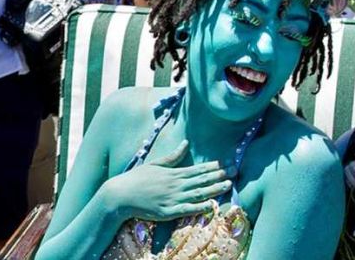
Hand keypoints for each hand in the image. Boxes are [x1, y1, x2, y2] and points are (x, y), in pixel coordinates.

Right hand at [102, 140, 232, 220]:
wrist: (119, 196)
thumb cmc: (136, 179)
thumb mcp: (155, 164)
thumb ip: (172, 156)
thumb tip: (185, 142)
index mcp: (173, 173)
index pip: (198, 169)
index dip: (213, 166)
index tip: (226, 163)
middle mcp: (175, 185)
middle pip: (201, 180)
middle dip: (219, 175)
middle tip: (234, 171)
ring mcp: (172, 198)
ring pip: (198, 193)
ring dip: (214, 189)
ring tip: (229, 185)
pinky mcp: (167, 212)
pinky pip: (187, 209)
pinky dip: (200, 207)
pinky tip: (211, 205)